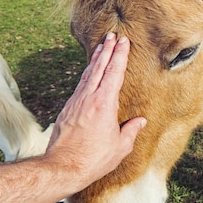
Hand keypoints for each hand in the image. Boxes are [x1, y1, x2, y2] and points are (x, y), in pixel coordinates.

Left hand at [44, 33, 145, 191]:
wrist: (62, 167)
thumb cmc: (94, 159)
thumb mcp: (120, 147)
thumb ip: (130, 131)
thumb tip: (139, 121)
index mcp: (104, 103)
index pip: (114, 73)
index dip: (120, 56)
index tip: (124, 42)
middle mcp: (89, 98)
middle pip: (99, 67)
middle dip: (107, 50)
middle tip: (112, 35)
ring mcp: (76, 102)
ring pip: (87, 74)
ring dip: (95, 59)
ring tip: (101, 47)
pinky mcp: (68, 109)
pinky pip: (79, 85)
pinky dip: (86, 74)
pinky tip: (88, 73)